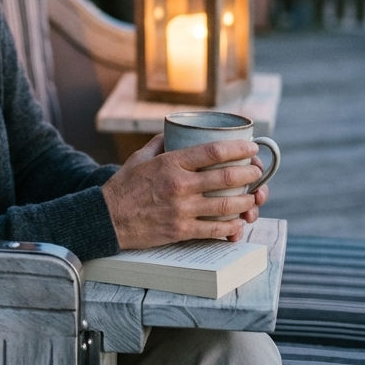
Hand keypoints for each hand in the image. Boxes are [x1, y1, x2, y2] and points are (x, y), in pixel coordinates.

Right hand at [101, 136, 265, 248]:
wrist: (108, 218)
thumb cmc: (123, 186)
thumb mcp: (140, 158)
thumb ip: (160, 144)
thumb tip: (176, 133)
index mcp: (170, 163)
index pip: (212, 151)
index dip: (237, 148)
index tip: (251, 148)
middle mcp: (179, 185)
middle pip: (226, 178)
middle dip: (249, 174)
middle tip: (257, 172)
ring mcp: (182, 210)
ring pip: (225, 205)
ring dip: (246, 201)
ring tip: (254, 198)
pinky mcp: (181, 231)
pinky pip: (214, 230)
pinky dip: (231, 227)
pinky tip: (238, 223)